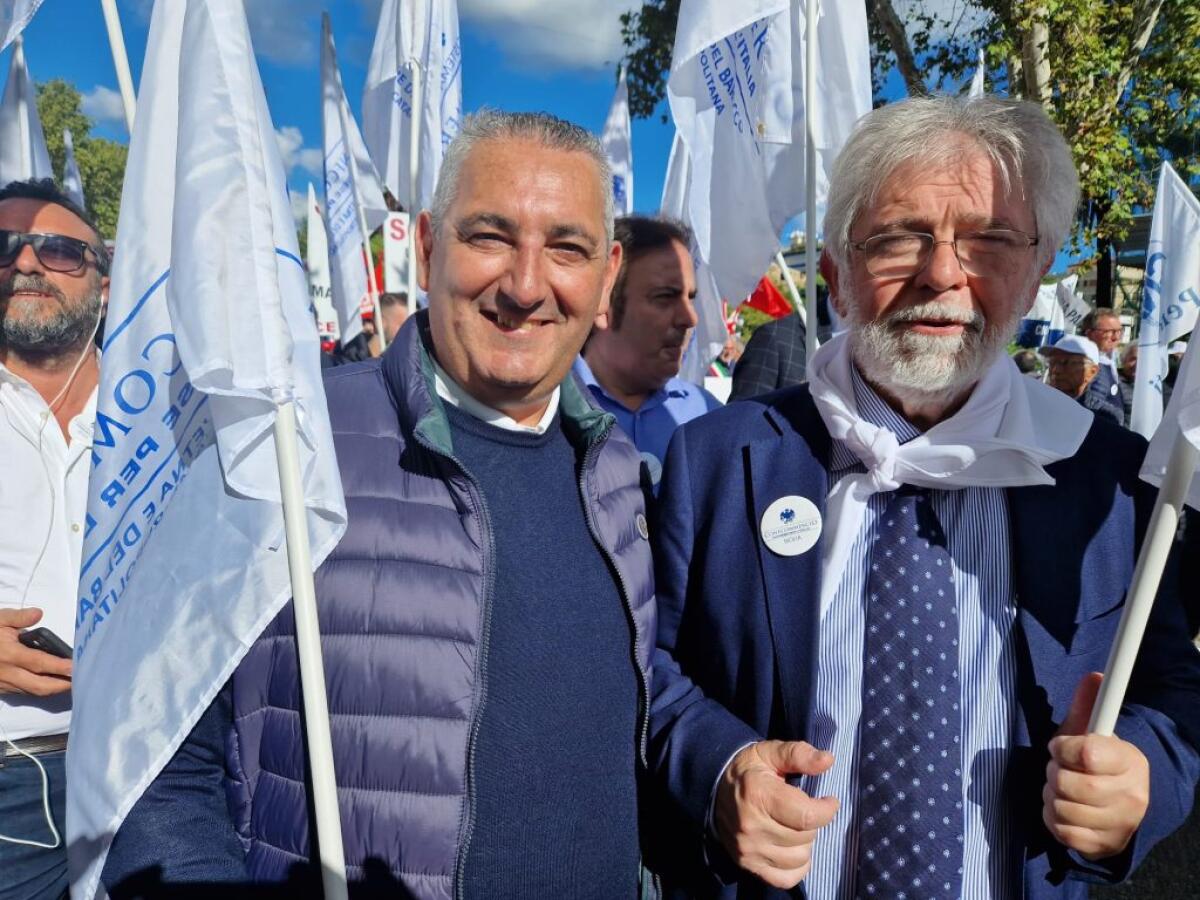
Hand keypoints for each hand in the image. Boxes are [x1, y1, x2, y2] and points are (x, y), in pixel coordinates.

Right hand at [0, 607, 71, 695]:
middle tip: (82, 680)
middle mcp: (7, 673)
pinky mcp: (2, 689)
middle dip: (62, 685)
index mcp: (9, 654)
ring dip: (53, 689)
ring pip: (33, 692)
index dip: (59, 667)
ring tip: (73, 682)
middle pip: (39, 686)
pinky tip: (54, 682)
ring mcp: (4, 684)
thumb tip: (38, 613)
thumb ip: (19, 617)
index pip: (39, 663)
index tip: (77, 667)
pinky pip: (24, 692)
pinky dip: (40, 689)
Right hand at [714, 740, 838, 888]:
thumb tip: (828, 760)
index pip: (807, 816)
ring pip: (800, 858)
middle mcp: (751, 826)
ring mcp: (749, 849)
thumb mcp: (770, 753)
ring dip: (805, 843)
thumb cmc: (748, 770)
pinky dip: (797, 866)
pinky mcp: (748, 865)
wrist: (713, 790)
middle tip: (803, 809)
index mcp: (759, 795)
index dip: (827, 810)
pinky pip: (786, 878)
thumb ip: (799, 755)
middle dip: (812, 822)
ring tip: (795, 827)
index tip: (829, 801)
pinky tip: (792, 848)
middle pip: (805, 837)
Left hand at [1043, 672, 1149, 859]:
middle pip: (1068, 784)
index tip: (1061, 747)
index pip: (1086, 753)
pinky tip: (1064, 809)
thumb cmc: (1097, 761)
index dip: (1063, 748)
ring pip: (1061, 808)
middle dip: (1054, 773)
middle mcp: (1131, 796)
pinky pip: (1061, 831)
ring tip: (1063, 789)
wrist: (1121, 803)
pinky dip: (1053, 819)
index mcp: (1130, 761)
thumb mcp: (1092, 731)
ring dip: (1052, 796)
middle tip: (1060, 769)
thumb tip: (1094, 676)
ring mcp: (1119, 825)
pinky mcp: (1103, 846)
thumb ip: (1089, 704)